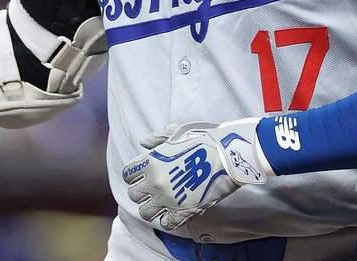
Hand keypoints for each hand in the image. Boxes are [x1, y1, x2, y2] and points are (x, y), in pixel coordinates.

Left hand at [121, 119, 271, 229]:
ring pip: (145, 213)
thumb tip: (143, 143)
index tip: (143, 176)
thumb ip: (157, 138)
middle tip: (154, 189)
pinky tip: (174, 212)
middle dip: (142, 193)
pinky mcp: (182, 212)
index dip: (135, 176)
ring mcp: (167, 199)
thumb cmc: (204, 140)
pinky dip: (168, 220)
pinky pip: (165, 224)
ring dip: (152, 209)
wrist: (228, 156)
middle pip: (134, 195)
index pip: (128, 175)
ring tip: (162, 203)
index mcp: (151, 162)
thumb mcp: (178, 132)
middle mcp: (154, 182)